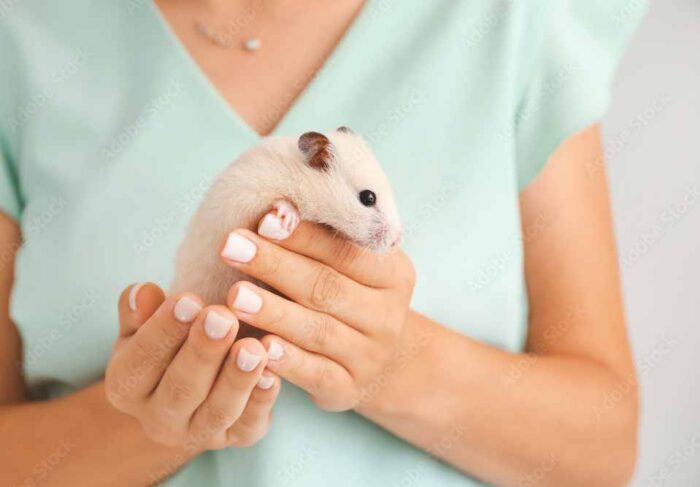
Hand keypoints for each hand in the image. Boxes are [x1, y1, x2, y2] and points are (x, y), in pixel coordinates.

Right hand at [105, 283, 279, 449]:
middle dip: (203, 352)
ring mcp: (198, 434)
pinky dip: (262, 400)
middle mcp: (157, 419)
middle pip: (179, 389)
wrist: (198, 379)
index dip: (164, 329)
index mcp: (126, 387)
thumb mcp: (148, 324)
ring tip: (253, 347)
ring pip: (217, 411)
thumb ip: (141, 309)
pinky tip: (273, 374)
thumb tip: (142, 292)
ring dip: (237, 379)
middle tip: (223, 317)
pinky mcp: (237, 438)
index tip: (188, 299)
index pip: (140, 360)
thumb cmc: (171, 341)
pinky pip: (250, 424)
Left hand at [218, 213, 415, 411]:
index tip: (262, 218)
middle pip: (326, 287)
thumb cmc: (351, 296)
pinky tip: (260, 348)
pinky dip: (288, 361)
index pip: (345, 251)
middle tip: (231, 247)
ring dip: (274, 312)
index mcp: (393, 274)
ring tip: (235, 296)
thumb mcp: (349, 266)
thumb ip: (322, 240)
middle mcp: (387, 315)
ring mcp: (370, 355)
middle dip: (275, 265)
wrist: (380, 359)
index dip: (303, 235)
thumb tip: (274, 209)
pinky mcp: (348, 389)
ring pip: (318, 331)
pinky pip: (315, 374)